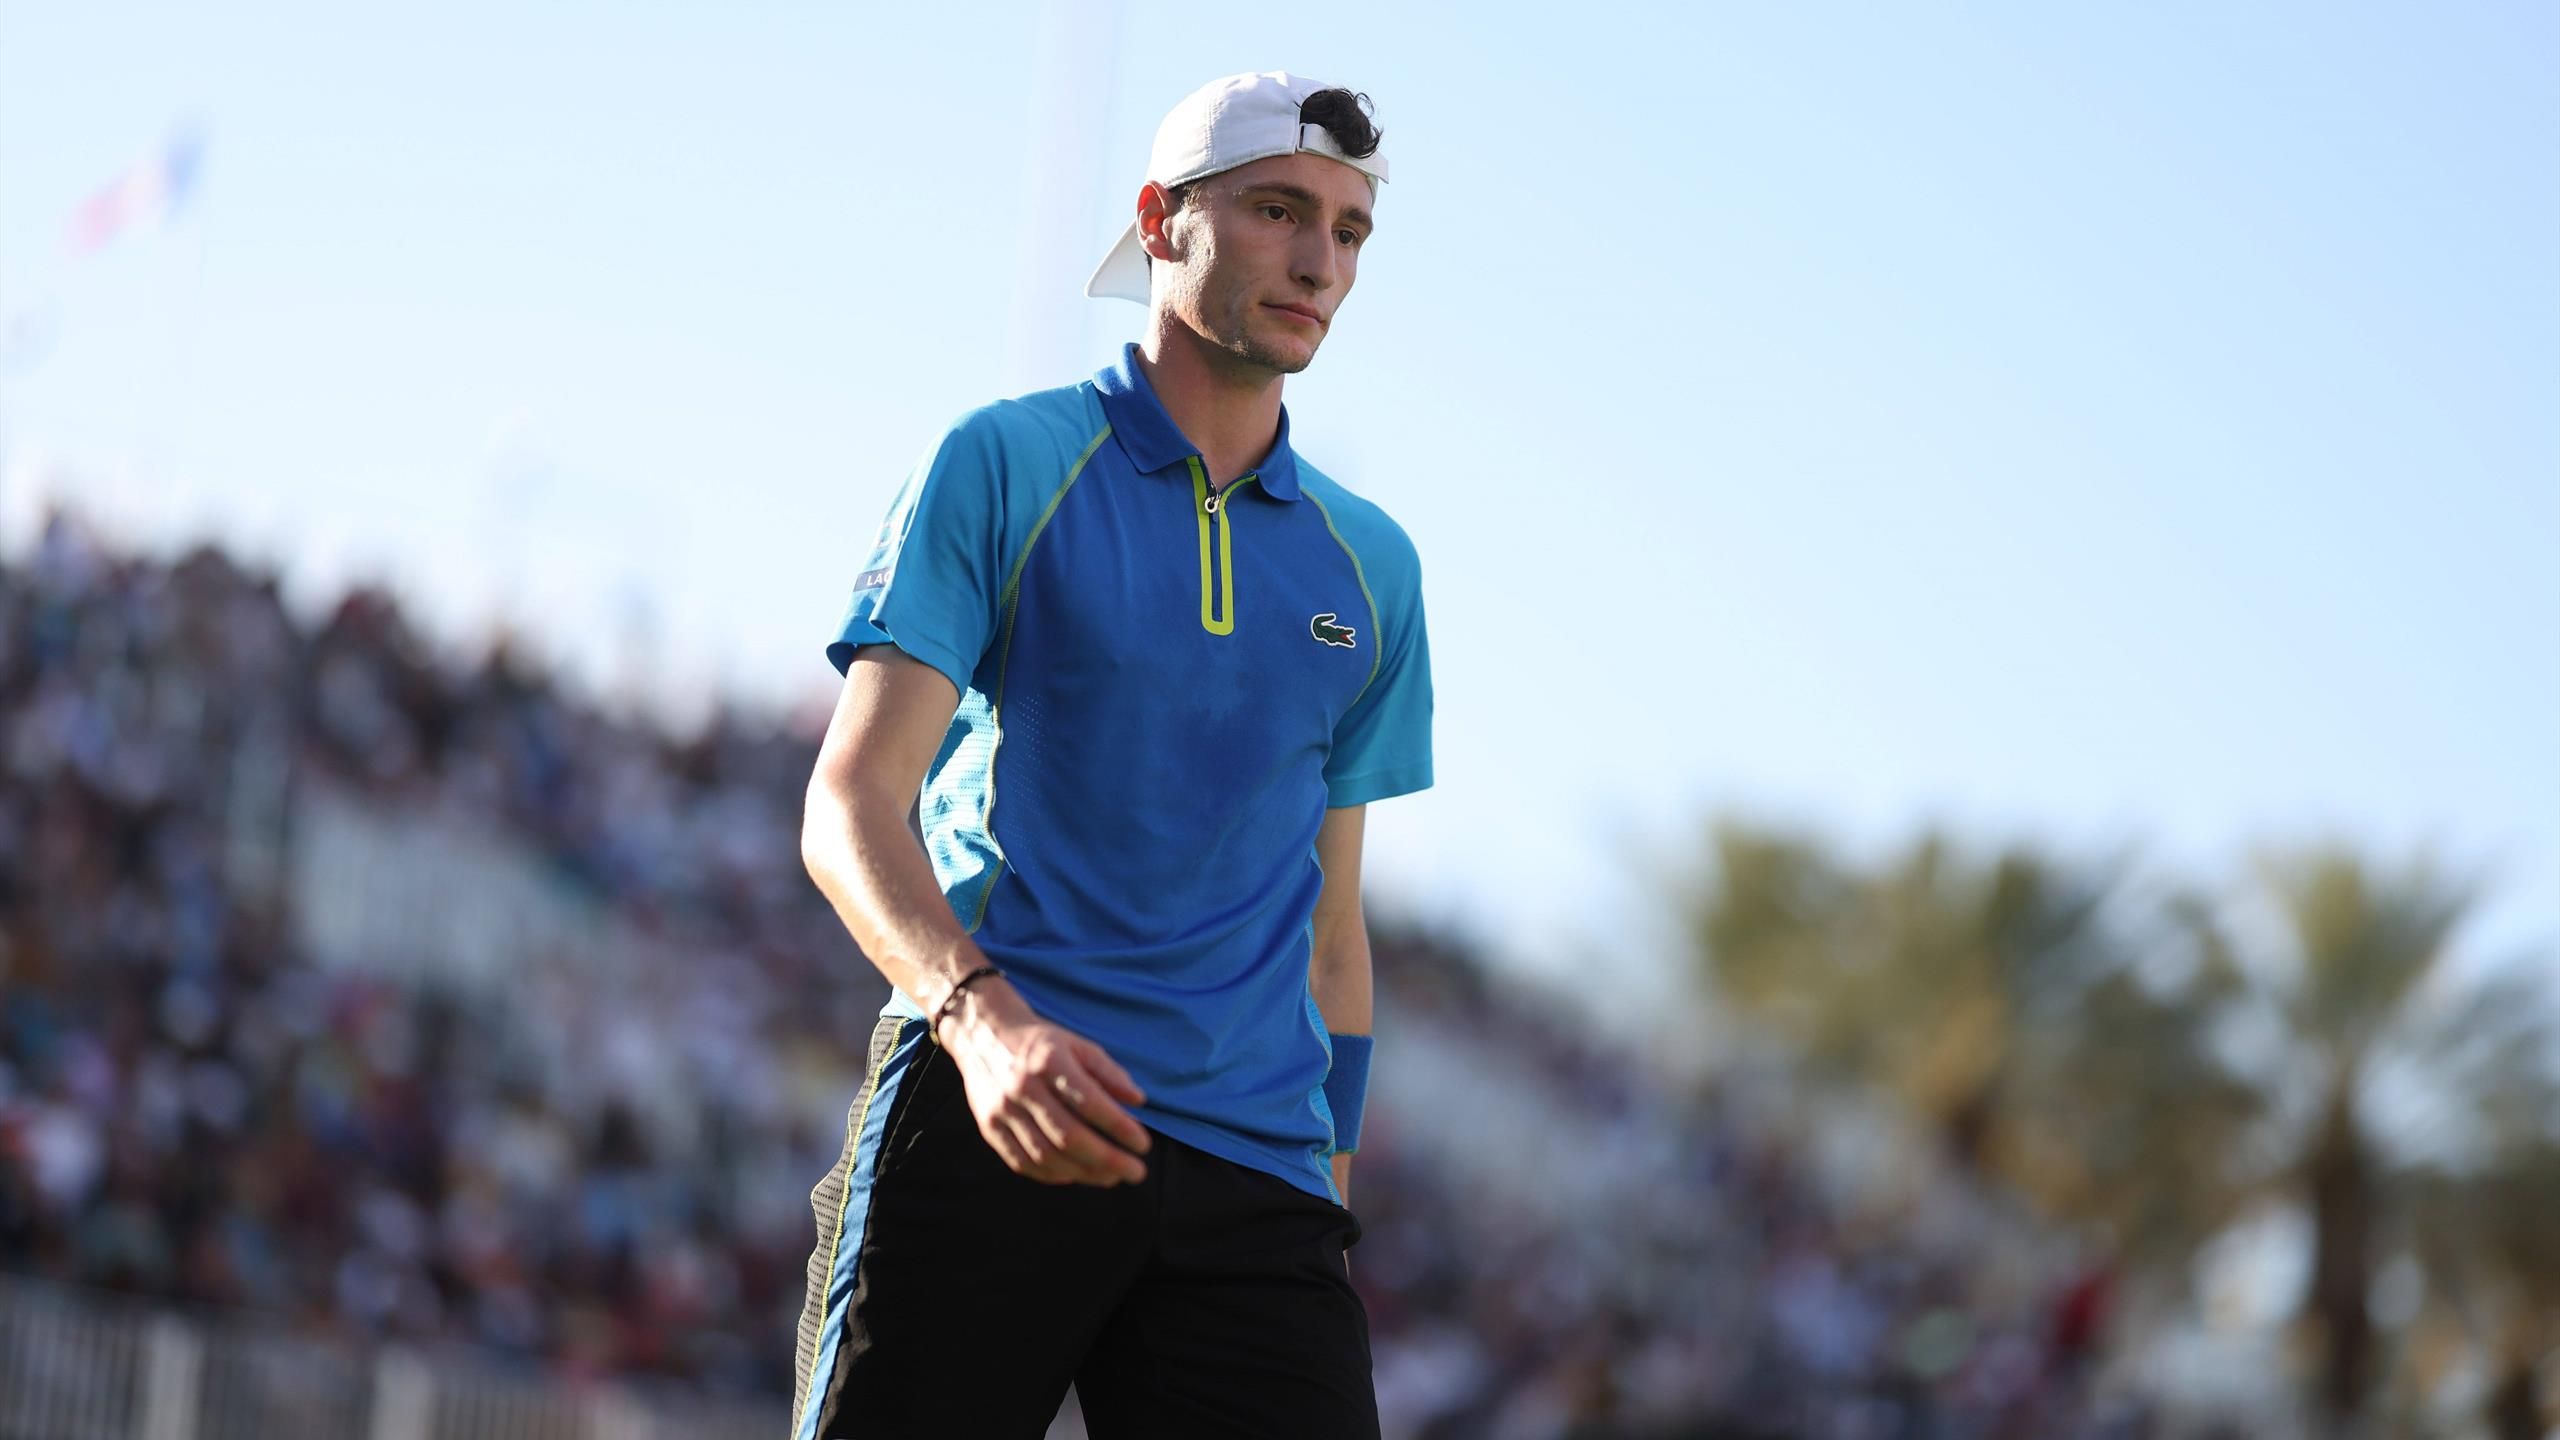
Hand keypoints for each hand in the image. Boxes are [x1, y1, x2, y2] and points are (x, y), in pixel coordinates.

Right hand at [939, 981, 1151, 1185]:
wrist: (982, 1035)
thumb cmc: (1041, 1043)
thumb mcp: (1077, 1045)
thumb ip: (1108, 1072)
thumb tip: (1138, 1101)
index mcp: (1048, 1061)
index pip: (1090, 1102)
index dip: (1119, 1127)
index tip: (1143, 1144)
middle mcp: (1022, 1087)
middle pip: (1068, 1136)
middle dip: (1107, 1160)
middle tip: (1136, 1172)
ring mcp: (1002, 1111)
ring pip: (1046, 1155)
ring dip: (1084, 1173)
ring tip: (1112, 1177)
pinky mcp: (990, 1128)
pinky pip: (1023, 1163)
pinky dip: (1053, 1175)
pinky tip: (1077, 1175)